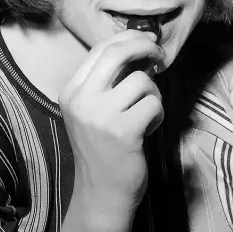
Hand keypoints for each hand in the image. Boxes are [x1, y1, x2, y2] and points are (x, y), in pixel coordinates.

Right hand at [59, 29, 164, 225]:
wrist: (102, 193)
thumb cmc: (103, 149)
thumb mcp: (95, 111)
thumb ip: (110, 82)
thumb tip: (142, 49)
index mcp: (71, 91)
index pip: (100, 49)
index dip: (128, 38)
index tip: (148, 40)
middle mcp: (82, 99)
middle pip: (118, 53)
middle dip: (145, 47)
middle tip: (161, 56)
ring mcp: (101, 115)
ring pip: (142, 81)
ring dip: (153, 95)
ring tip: (145, 115)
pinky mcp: (124, 131)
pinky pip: (154, 104)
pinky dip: (157, 115)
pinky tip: (147, 130)